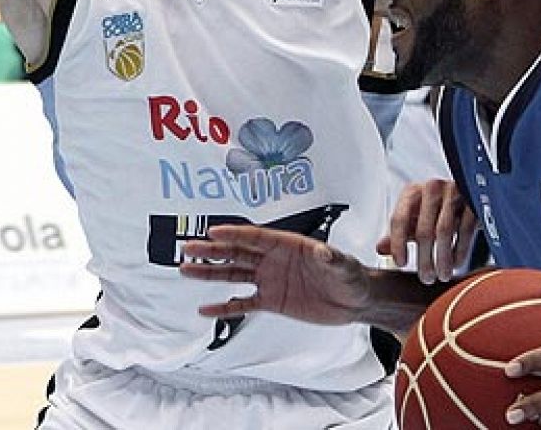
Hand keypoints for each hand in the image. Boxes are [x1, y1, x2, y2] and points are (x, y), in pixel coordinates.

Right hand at [179, 225, 370, 325]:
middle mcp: (274, 260)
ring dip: (211, 272)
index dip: (235, 233)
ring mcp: (270, 280)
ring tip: (186, 269)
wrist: (355, 301)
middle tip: (189, 246)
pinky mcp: (271, 300)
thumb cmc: (351, 277)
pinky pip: (243, 303)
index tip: (213, 230)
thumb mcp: (343, 266)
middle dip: (213, 249)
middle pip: (237, 252)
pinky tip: (206, 309)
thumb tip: (323, 252)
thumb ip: (331, 259)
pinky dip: (224, 307)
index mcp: (289, 245)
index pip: (256, 237)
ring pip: (234, 274)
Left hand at [378, 179, 478, 284]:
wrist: (473, 194)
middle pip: (423, 230)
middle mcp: (431, 188)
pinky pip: (465, 229)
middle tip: (427, 279)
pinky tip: (456, 263)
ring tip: (442, 275)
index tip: (401, 264)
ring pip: (444, 231)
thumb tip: (380, 248)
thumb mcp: (417, 217)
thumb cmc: (440, 208)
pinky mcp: (473, 200)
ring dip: (443, 258)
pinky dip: (460, 250)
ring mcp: (454, 192)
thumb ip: (400, 232)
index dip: (398, 244)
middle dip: (424, 259)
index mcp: (412, 192)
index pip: (399, 219)